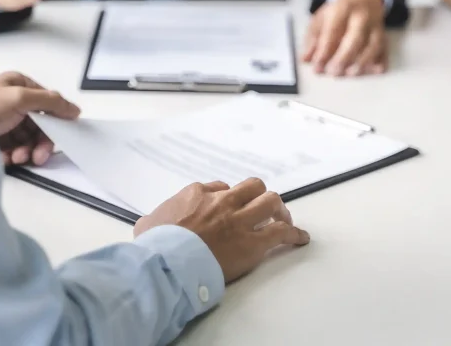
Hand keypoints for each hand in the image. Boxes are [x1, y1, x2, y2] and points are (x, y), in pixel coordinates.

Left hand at [0, 72, 80, 165]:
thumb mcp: (19, 98)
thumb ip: (50, 101)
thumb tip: (73, 109)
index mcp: (18, 84)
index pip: (48, 103)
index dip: (56, 120)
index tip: (62, 135)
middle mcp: (12, 101)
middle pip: (39, 124)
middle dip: (39, 141)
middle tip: (39, 155)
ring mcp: (4, 120)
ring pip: (28, 138)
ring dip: (27, 151)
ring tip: (18, 157)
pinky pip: (14, 148)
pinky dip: (13, 155)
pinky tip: (7, 158)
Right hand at [134, 178, 310, 282]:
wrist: (168, 262)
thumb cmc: (155, 246)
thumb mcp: (148, 223)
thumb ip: (155, 218)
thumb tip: (153, 221)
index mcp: (197, 194)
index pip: (221, 188)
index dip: (229, 198)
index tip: (230, 208)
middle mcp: (223, 202)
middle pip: (253, 188)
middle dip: (259, 197)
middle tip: (263, 209)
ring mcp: (240, 220)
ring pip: (271, 202)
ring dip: (279, 210)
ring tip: (283, 220)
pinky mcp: (254, 242)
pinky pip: (282, 233)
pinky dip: (295, 234)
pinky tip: (301, 238)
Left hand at [302, 0, 387, 76]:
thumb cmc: (339, 11)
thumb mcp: (322, 18)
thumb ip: (313, 38)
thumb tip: (306, 59)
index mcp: (342, 8)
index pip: (333, 31)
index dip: (324, 50)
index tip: (317, 67)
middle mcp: (362, 16)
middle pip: (355, 38)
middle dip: (344, 57)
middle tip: (334, 73)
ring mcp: (376, 26)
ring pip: (373, 45)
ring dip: (363, 62)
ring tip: (350, 74)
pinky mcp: (384, 35)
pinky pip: (385, 48)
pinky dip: (382, 60)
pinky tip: (377, 70)